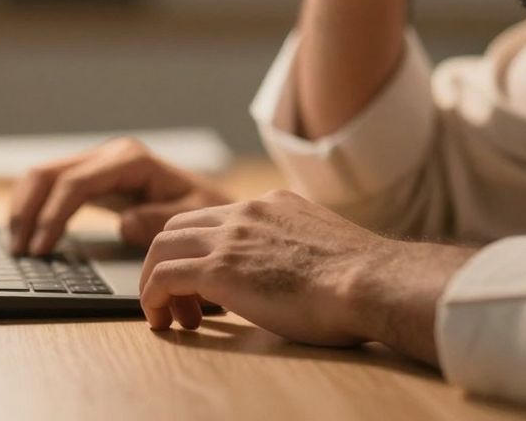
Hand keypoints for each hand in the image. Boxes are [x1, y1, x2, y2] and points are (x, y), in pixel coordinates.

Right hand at [7, 137, 231, 255]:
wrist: (213, 205)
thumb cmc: (205, 213)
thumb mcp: (191, 217)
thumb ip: (159, 219)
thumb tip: (124, 222)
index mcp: (130, 160)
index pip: (76, 183)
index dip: (52, 215)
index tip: (41, 250)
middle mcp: (109, 155)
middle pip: (49, 173)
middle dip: (27, 211)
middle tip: (19, 252)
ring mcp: (98, 163)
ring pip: (42, 176)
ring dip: (23, 209)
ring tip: (17, 247)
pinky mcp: (92, 177)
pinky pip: (51, 186)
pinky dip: (33, 207)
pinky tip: (28, 234)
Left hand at [138, 189, 476, 360]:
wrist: (371, 281)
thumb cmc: (364, 280)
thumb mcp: (325, 248)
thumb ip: (299, 250)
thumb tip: (297, 274)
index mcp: (272, 204)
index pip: (215, 217)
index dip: (198, 249)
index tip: (202, 282)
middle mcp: (246, 212)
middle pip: (178, 226)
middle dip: (169, 262)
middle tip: (181, 301)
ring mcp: (231, 237)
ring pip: (162, 247)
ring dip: (156, 281)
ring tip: (166, 315)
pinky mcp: (220, 269)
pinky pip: (163, 278)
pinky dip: (153, 298)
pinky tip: (162, 321)